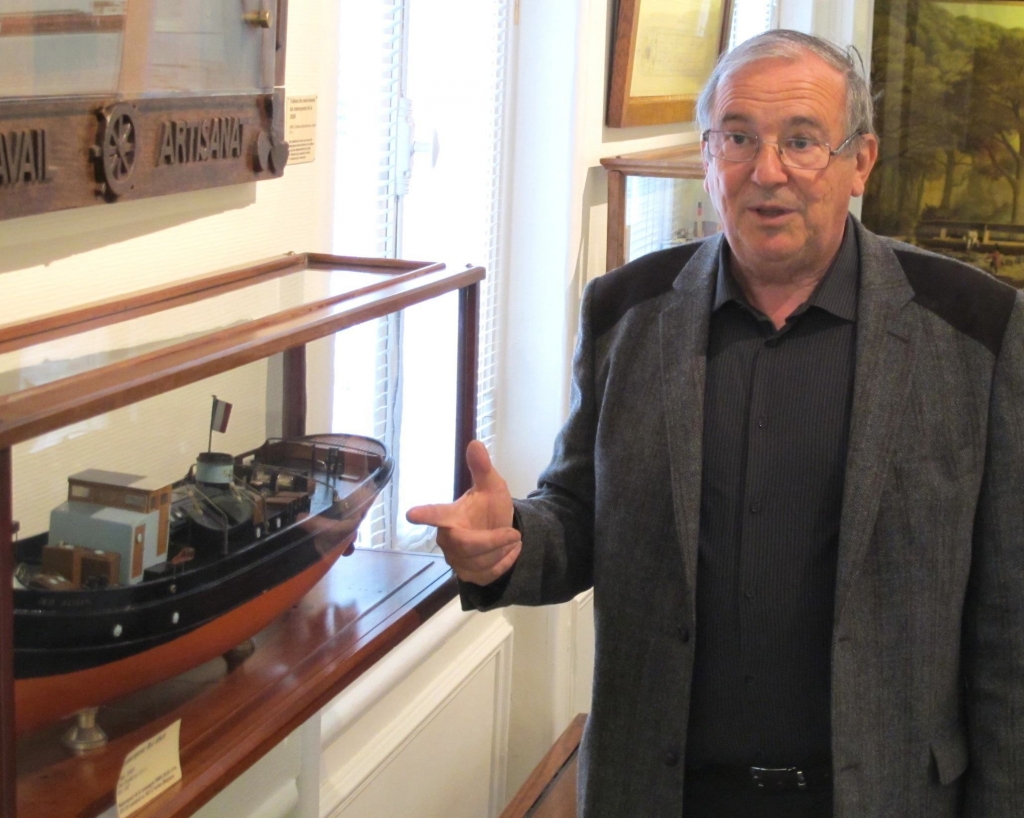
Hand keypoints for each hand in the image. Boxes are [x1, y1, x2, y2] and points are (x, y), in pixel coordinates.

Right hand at [406, 440, 520, 585]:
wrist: (503, 533)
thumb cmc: (490, 507)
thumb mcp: (492, 486)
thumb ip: (482, 468)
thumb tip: (475, 443)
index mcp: (450, 515)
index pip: (435, 514)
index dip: (424, 514)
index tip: (411, 514)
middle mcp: (447, 539)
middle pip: (465, 545)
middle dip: (493, 540)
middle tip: (514, 534)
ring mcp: (456, 559)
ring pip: (480, 561)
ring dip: (502, 551)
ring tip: (511, 540)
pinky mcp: (468, 575)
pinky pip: (488, 574)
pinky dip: (505, 563)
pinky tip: (510, 552)